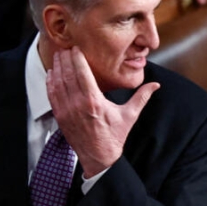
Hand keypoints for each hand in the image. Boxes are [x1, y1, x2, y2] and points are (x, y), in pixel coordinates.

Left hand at [48, 46, 159, 176]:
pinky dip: (50, 83)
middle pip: (67, 74)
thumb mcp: (129, 116)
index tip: (76, 48)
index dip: (77, 58)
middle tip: (65, 47)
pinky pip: (52, 95)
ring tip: (58, 56)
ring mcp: (67, 111)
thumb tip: (156, 85)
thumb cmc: (114, 137)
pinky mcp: (60, 117)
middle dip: (65, 59)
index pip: (82, 73)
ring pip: (58, 83)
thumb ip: (141, 97)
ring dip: (57, 68)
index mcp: (94, 101)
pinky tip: (51, 74)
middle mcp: (78, 104)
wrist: (99, 158)